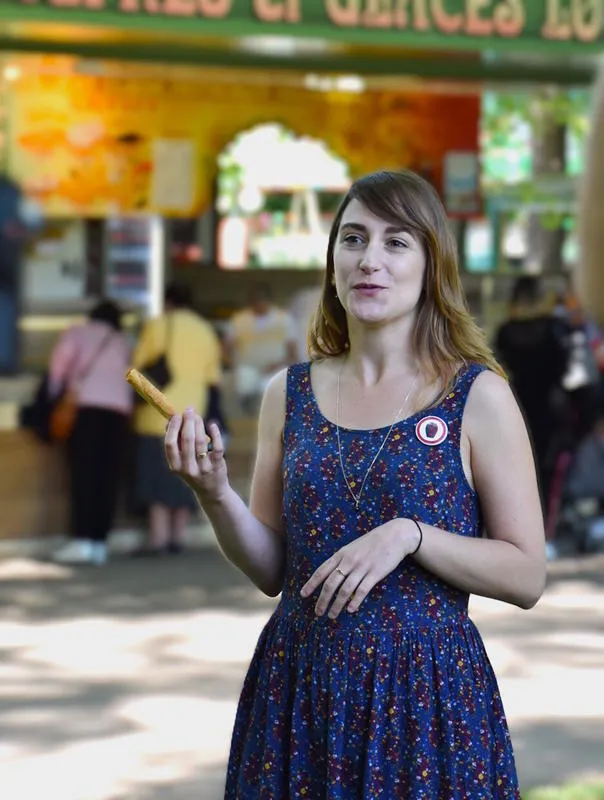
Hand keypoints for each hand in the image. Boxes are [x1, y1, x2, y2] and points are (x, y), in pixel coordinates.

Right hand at [164, 407, 228, 502]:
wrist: (211, 491)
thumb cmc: (193, 469)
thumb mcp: (180, 461)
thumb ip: (176, 443)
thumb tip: (171, 420)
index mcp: (175, 466)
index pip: (170, 444)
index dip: (173, 428)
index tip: (176, 415)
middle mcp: (188, 468)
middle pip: (187, 440)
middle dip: (188, 421)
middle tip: (190, 410)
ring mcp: (204, 468)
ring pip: (201, 441)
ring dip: (199, 425)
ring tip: (198, 416)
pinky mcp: (217, 465)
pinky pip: (217, 446)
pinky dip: (215, 433)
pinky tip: (212, 425)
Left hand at [300, 519, 418, 618]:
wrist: (394, 536)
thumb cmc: (372, 543)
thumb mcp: (352, 548)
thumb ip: (342, 560)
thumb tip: (330, 575)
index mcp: (341, 554)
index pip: (322, 571)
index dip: (311, 584)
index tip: (303, 595)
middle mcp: (349, 561)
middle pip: (331, 584)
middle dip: (322, 600)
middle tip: (318, 612)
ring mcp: (362, 567)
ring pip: (345, 590)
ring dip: (337, 605)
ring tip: (332, 615)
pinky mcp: (375, 573)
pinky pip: (362, 590)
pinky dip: (355, 601)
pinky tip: (350, 610)